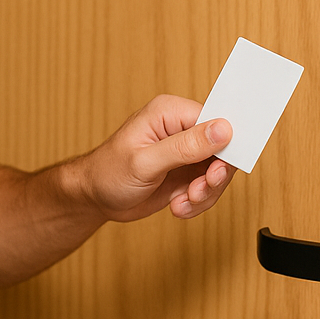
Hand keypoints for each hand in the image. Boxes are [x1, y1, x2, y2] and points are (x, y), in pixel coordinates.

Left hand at [77, 95, 235, 222]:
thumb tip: (223, 129)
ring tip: (183, 202)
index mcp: (170, 112)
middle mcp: (181, 128)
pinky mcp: (187, 172)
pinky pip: (208, 187)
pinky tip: (177, 206)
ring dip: (205, 193)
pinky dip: (197, 202)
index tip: (215, 173)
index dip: (224, 148)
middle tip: (196, 192)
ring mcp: (186, 151)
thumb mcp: (146, 162)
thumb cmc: (109, 172)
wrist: (95, 197)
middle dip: (213, 177)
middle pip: (223, 149)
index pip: (216, 121)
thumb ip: (185, 146)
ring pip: (218, 172)